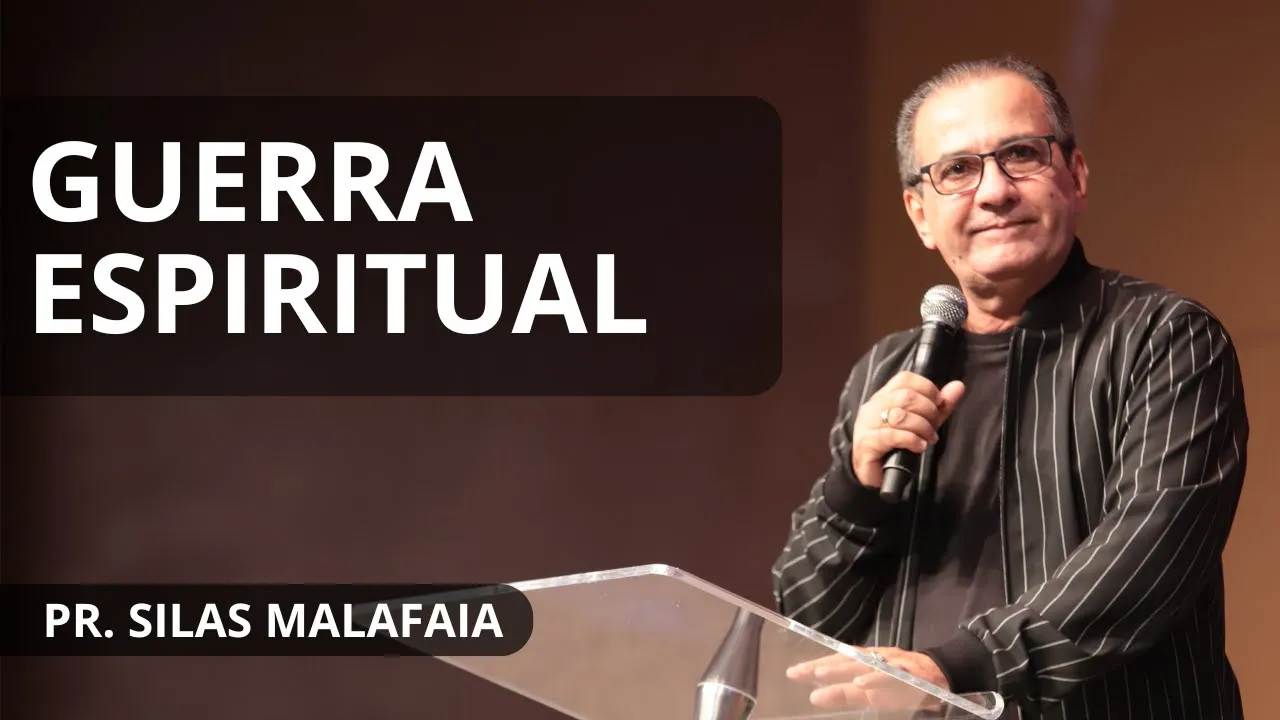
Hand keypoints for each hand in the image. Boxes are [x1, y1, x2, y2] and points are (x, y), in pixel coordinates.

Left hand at [786, 647, 948, 709]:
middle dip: (821, 667)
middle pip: (843, 661)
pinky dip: (876, 678)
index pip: (835, 663)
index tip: (793, 673)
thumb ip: (845, 694)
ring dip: (841, 669)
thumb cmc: (901, 685)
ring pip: (862, 665)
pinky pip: (890, 675)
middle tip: (798, 672)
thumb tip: (815, 697)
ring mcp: (890, 664)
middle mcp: (875, 659)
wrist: (941, 677)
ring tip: (819, 674)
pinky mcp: (907, 672)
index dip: (815, 666)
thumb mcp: (871, 692)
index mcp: (865, 662)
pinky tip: (860, 683)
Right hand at [852, 371, 964, 487]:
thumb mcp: (922, 424)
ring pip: (901, 415)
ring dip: (923, 427)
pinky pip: (893, 435)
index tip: (938, 404)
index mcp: (883, 397)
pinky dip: (912, 440)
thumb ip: (939, 407)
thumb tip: (958, 386)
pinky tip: (919, 446)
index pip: (905, 379)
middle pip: (906, 396)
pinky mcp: (866, 443)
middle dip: (929, 411)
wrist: (872, 475)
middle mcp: (872, 407)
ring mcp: (867, 424)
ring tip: (929, 439)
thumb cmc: (895, 448)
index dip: (927, 388)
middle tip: (934, 426)